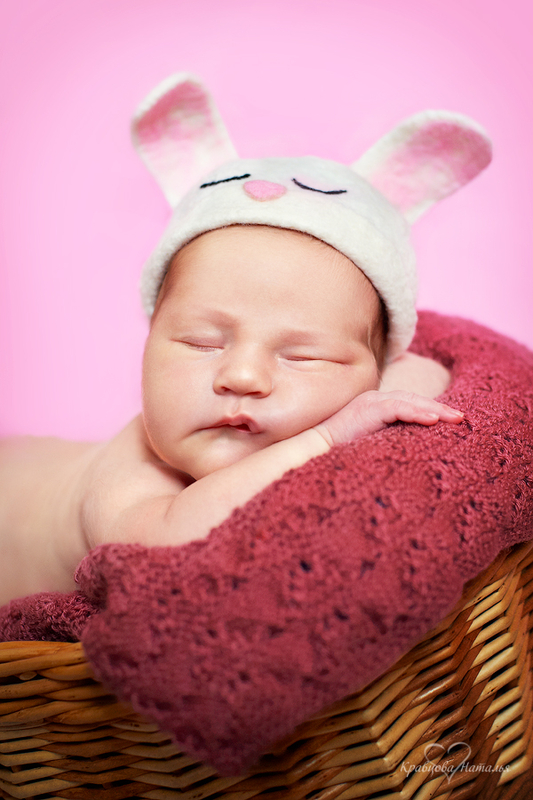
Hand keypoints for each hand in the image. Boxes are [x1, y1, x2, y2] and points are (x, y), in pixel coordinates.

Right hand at [314, 390, 463, 446]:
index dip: (430, 409)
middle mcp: (374, 399)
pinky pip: (398, 408)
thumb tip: (411, 452)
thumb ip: (387, 439)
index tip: (451, 419)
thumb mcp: (370, 443)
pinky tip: (434, 420)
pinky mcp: (368, 408)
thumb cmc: (339, 451)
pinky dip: (417, 412)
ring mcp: (370, 401)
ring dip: (434, 409)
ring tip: (455, 418)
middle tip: (461, 418)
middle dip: (440, 407)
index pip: (408, 404)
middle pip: (414, 399)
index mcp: (375, 407)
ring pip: (409, 401)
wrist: (314, 449)